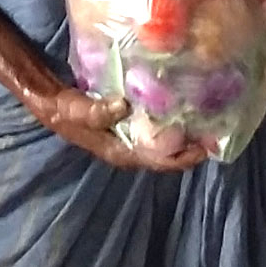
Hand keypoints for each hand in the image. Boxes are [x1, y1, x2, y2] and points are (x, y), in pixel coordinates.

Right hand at [25, 79, 207, 173]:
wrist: (51, 104)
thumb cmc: (64, 111)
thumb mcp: (77, 110)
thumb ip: (97, 111)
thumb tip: (123, 107)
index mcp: (119, 151)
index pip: (156, 162)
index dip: (180, 158)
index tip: (202, 150)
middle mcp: (128, 149)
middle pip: (165, 156)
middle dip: (188, 150)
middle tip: (214, 136)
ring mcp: (129, 138)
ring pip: (162, 145)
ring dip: (183, 139)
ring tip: (206, 125)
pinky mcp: (129, 126)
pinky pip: (156, 130)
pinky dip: (171, 125)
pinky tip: (184, 112)